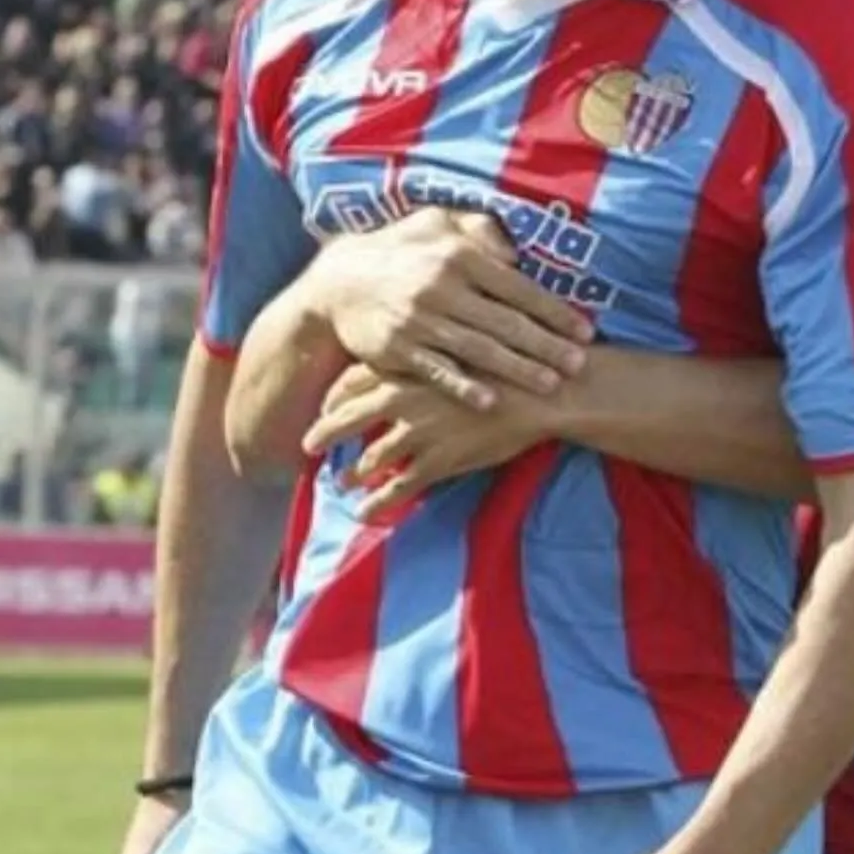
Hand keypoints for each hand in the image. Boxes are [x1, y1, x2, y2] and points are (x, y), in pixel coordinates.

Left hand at [302, 362, 553, 516]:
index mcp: (408, 365)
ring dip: (352, 472)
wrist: (545, 389)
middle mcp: (404, 397)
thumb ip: (434, 348)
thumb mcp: (465, 341)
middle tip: (308, 445)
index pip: (353, 380)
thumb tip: (421, 345)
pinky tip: (365, 512)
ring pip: (370, 457)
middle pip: (347, 418)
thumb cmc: (510, 359)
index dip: (335, 396)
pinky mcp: (439, 461)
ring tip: (340, 482)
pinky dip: (378, 502)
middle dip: (325, 433)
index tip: (325, 406)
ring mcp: (420, 431)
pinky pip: (398, 487)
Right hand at [304, 208, 592, 408]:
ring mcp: (419, 321)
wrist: (338, 283)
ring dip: (518, 369)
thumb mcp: (435, 224)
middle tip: (579, 364)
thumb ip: (478, 230)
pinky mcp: (397, 350)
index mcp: (457, 255)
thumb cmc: (400, 252)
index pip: (517, 287)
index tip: (584, 330)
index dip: (554, 310)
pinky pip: (438, 371)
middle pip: (505, 322)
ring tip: (550, 384)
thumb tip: (516, 252)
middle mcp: (441, 287)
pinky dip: (464, 387)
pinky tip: (492, 401)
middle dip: (547, 345)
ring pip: (479, 350)